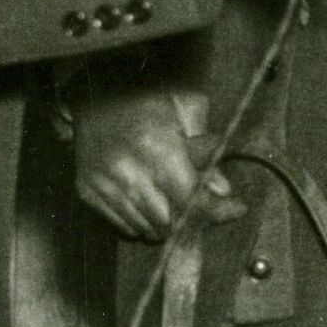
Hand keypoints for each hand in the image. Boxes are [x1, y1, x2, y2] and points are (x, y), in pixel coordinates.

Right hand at [72, 82, 243, 241]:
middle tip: (201, 203)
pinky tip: (148, 201)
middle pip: (171, 223)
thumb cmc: (144, 100)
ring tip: (172, 199)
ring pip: (148, 230)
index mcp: (158, 149)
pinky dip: (142, 222)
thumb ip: (206, 148)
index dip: (217, 210)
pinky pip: (125, 228)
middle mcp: (130, 173)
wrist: (91, 96)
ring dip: (167, 223)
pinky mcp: (89, 194)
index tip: (238, 208)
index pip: (192, 200)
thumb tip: (222, 188)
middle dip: (191, 217)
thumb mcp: (184, 107)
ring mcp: (107, 187)